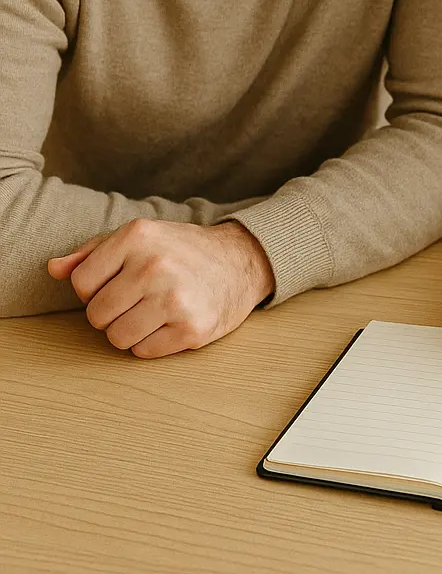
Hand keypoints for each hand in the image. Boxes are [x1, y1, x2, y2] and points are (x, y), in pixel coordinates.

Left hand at [47, 219, 274, 357]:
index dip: (96, 289)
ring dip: (131, 331)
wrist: (241, 260)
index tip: (121, 282)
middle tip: (139, 299)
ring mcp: (174, 299)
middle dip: (112, 313)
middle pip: (97, 316)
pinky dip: (153, 343)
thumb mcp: (141, 237)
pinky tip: (171, 321)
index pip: (81, 284)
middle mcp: (154, 265)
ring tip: (154, 312)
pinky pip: (144, 352)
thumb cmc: (182, 250)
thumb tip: (54, 269)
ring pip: (117, 338)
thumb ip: (92, 252)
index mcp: (137, 236)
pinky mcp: (191, 329)